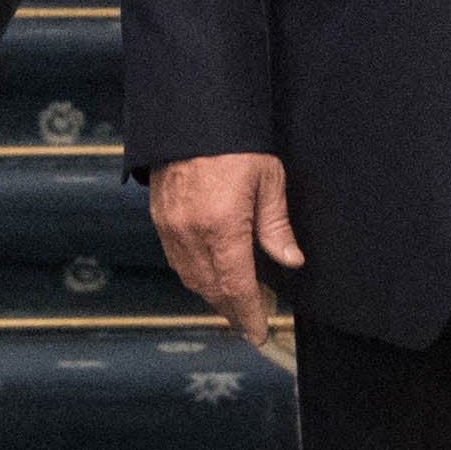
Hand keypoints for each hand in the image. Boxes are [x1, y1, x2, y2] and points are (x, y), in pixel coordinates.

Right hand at [150, 152, 303, 343]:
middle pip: (212, 290)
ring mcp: (171, 227)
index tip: (259, 335)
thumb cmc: (235, 143)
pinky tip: (210, 272)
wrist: (190, 114)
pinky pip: (176, 260)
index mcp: (222, 227)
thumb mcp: (268, 180)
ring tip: (235, 299)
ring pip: (191, 278)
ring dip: (213, 294)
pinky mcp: (159, 218)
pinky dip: (194, 274)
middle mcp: (192, 233)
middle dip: (233, 310)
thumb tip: (291, 262)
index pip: (237, 287)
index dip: (249, 316)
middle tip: (252, 319)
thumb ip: (276, 226)